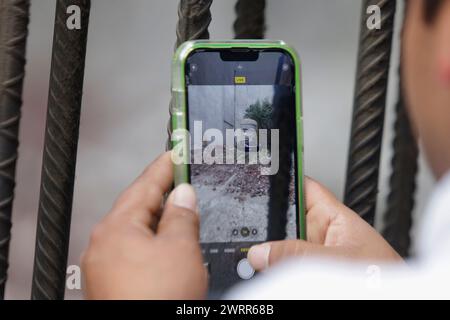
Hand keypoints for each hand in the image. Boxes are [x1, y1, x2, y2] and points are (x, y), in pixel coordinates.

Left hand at [82, 152, 206, 299]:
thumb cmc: (155, 301)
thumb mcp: (180, 249)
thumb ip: (182, 216)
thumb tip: (184, 195)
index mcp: (117, 228)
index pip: (144, 184)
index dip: (164, 166)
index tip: (175, 152)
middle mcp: (104, 243)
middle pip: (137, 206)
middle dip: (162, 193)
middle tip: (183, 180)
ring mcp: (105, 263)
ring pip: (136, 229)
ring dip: (159, 218)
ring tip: (181, 210)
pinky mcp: (112, 280)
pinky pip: (134, 249)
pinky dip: (152, 241)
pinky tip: (168, 244)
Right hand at [248, 178, 402, 270]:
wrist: (390, 305)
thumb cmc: (384, 279)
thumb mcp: (341, 261)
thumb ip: (301, 254)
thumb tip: (262, 251)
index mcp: (335, 218)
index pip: (304, 187)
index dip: (283, 178)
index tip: (260, 173)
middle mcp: (320, 236)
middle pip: (284, 219)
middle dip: (267, 222)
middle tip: (251, 231)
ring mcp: (312, 257)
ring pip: (279, 246)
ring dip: (266, 249)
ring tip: (257, 255)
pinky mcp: (307, 274)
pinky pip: (282, 267)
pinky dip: (269, 268)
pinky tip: (263, 268)